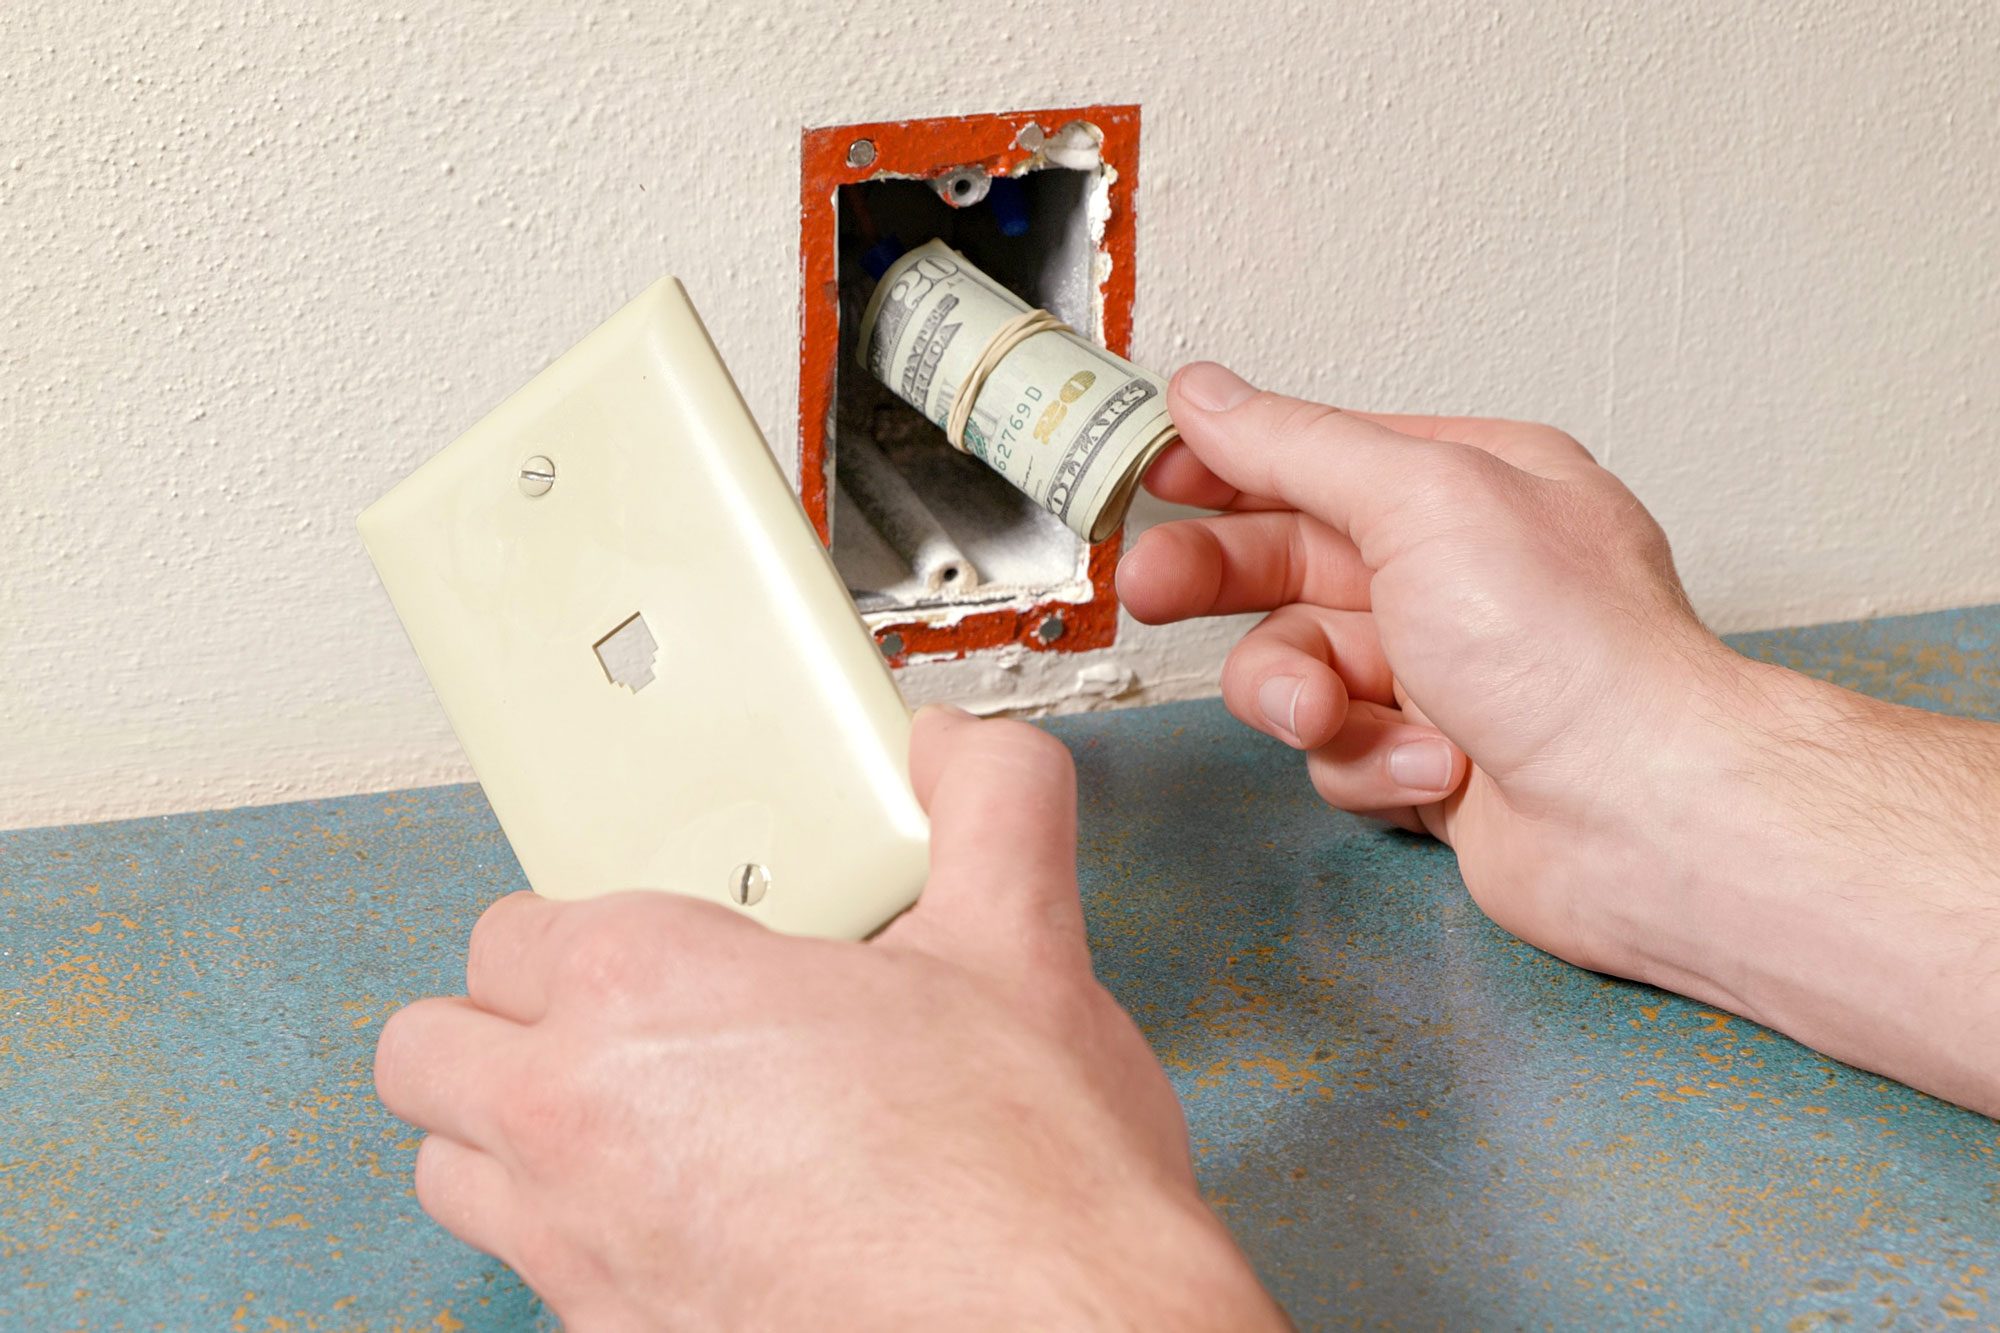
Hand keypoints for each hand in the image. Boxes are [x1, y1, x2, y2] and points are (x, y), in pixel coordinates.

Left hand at [374, 707, 1284, 1329]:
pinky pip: (533, 1275)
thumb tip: (962, 751)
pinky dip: (581, 1240)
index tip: (654, 934)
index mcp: (647, 990)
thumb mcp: (1023, 947)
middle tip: (610, 1019)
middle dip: (504, 1025)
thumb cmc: (1023, 1182)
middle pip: (432, 1049)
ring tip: (630, 1119)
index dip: (585, 922)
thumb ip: (988, 807)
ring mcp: (581, 1250)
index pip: (510, 927)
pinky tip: (695, 1220)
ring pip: (452, 1171)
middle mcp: (577, 1121)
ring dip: (511, 1135)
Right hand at [1118, 363, 1999, 1113]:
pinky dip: (1367, 762)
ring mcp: (1444, 671)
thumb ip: (1299, 447)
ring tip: (1331, 711)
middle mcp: (1458, 573)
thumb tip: (1208, 392)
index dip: (1227, 464)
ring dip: (1299, 694)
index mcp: (1470, 487)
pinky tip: (1431, 766)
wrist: (1645, 818)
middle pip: (1290, 562)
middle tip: (1153, 591)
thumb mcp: (1422, 502)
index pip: (1318, 455)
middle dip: (1221, 580)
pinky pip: (1338, 752)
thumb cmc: (1573, 653)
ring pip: (1298, 668)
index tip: (1151, 477)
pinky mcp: (1431, 761)